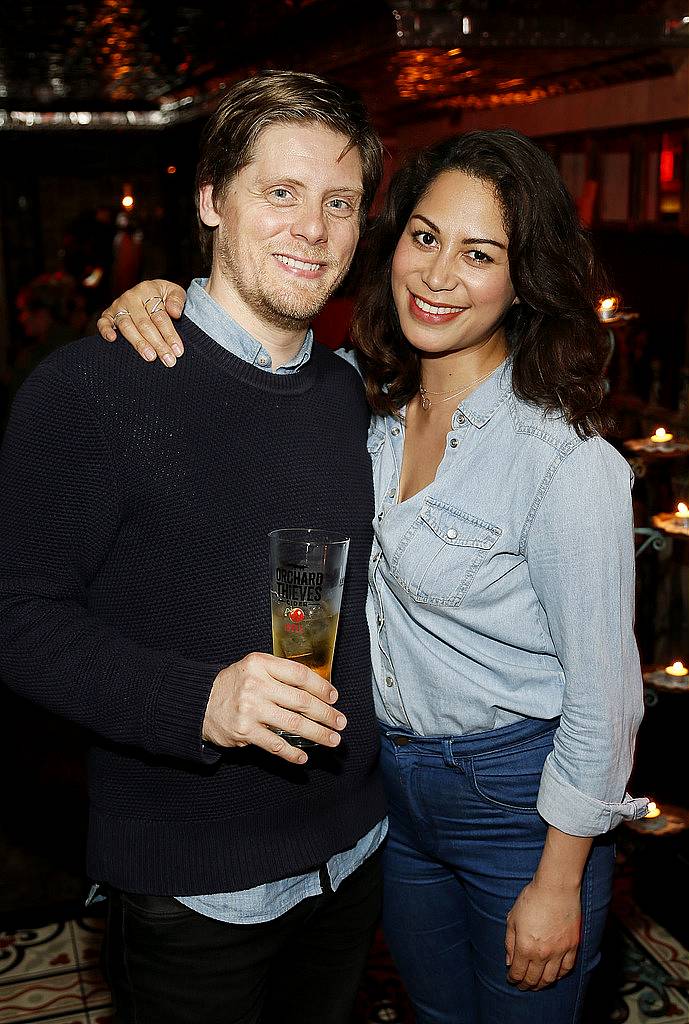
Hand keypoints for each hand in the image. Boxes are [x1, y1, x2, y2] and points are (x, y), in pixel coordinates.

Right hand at [97, 280, 186, 365]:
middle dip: (158, 344)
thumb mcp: (174, 292)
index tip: (178, 351)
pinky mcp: (108, 315)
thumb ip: (177, 300)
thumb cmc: (163, 296)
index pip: (160, 316)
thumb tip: (175, 313)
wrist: (148, 293)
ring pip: (127, 327)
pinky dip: (105, 330)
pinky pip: (103, 323)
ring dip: (139, 343)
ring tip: (150, 357)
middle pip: (145, 324)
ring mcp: (118, 306)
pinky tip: (112, 340)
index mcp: (147, 290)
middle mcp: (131, 297)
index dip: (170, 334)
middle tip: (168, 360)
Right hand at [203, 652, 346, 764]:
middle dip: (326, 714)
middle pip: (301, 701)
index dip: (321, 687)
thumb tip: (316, 688)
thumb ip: (279, 673)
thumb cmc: (234, 684)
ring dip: (317, 733)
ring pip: (293, 723)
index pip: (299, 674)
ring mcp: (250, 709)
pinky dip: (292, 753)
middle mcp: (256, 685)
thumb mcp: (254, 666)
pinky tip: (303, 757)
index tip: (334, 697)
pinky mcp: (245, 731)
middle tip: (340, 722)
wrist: (200, 702)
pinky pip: (275, 744)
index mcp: (260, 664)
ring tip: (332, 739)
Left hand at [504, 879, 580, 990]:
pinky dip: (560, 976)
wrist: (556, 887)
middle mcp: (542, 954)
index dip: (513, 979)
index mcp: (525, 947)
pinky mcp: (572, 946)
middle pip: (534, 979)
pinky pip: (567, 969)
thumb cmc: (531, 899)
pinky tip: (554, 975)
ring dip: (542, 984)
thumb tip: (509, 962)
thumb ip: (510, 942)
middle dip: (526, 985)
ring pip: (551, 978)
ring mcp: (559, 951)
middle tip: (522, 986)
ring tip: (537, 984)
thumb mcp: (513, 918)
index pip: (518, 972)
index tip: (511, 979)